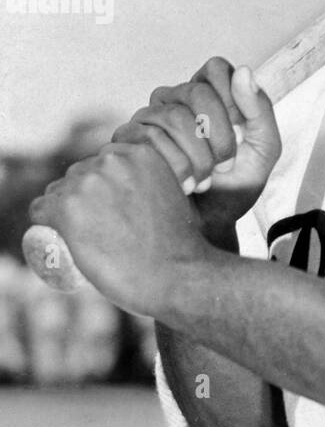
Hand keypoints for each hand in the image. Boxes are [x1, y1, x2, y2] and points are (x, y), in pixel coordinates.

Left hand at [28, 142, 210, 316]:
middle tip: (102, 231)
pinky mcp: (67, 207)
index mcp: (141, 150)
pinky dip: (46, 224)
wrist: (179, 276)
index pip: (105, 162)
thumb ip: (163, 179)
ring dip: (66, 212)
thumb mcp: (179, 194)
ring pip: (59, 192)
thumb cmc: (183, 245)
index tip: (114, 212)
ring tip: (88, 239)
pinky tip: (62, 239)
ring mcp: (87, 182)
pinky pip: (41, 210)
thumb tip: (146, 186)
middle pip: (80, 174)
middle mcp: (112, 158)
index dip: (106, 188)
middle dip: (84, 198)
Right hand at [111, 58, 281, 242]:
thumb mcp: (263, 151)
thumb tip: (244, 71)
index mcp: (208, 95)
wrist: (208, 228)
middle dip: (217, 132)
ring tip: (205, 180)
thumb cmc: (234, 189)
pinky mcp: (128, 142)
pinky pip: (146, 137)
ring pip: (170, 115)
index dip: (231, 98)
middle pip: (194, 91)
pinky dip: (174, 164)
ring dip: (197, 154)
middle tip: (225, 163)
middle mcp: (175, 100)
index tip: (240, 133)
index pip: (215, 68)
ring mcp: (148, 119)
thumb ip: (260, 111)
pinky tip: (185, 184)